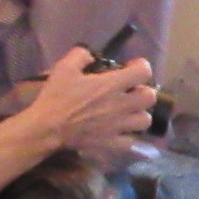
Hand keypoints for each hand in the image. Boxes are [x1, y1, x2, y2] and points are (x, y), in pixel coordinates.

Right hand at [6, 51, 154, 158]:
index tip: (130, 67)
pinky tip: (118, 130)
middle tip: (131, 91)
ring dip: (138, 114)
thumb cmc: (57, 97)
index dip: (141, 66)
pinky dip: (128, 135)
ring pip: (145, 120)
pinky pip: (131, 141)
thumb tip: (90, 55)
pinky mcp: (112, 143)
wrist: (48, 128)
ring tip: (127, 111)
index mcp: (112, 85)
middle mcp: (121, 105)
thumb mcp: (64, 67)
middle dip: (143, 91)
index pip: (144, 72)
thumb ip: (81, 55)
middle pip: (151, 98)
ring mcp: (119, 126)